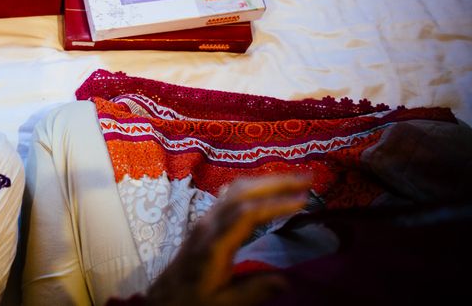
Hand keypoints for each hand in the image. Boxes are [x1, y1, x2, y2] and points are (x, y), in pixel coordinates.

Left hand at [146, 174, 310, 305]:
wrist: (164, 298)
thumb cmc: (192, 301)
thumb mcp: (223, 303)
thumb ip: (253, 291)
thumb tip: (286, 280)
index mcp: (214, 243)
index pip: (246, 213)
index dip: (275, 203)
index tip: (303, 200)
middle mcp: (208, 224)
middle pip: (242, 192)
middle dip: (275, 182)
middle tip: (307, 178)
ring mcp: (205, 220)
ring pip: (235, 190)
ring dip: (265, 181)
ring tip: (294, 180)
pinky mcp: (205, 222)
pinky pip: (229, 196)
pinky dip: (252, 188)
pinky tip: (265, 189)